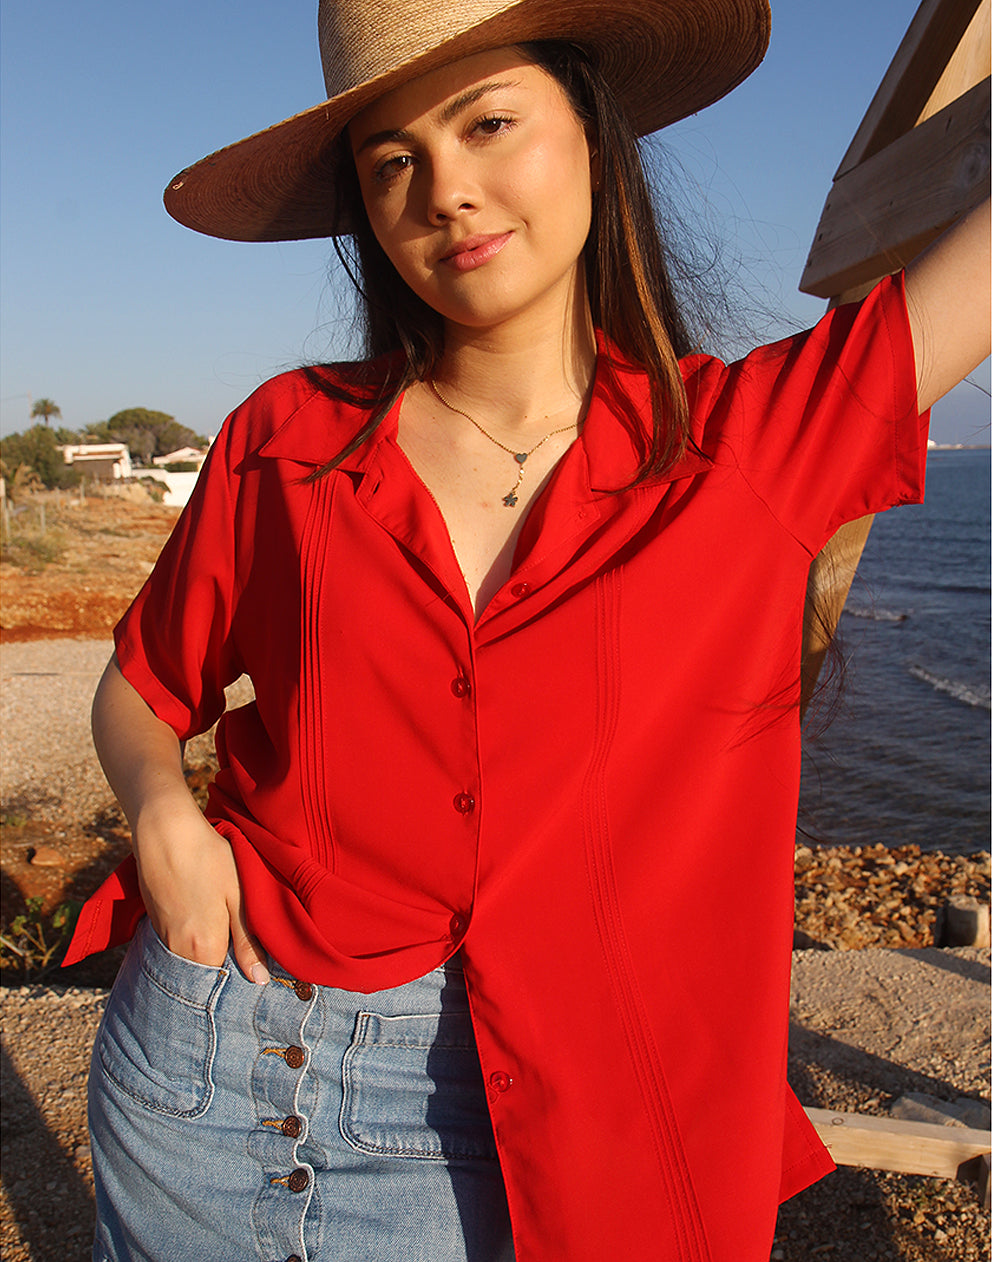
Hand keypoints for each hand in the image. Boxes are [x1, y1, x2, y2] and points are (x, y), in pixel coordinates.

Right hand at [132, 803, 269, 983]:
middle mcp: (177, 952)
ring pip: (188, 960)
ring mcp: (160, 938)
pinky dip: (189, 941)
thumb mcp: (239, 896)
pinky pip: (174, 945)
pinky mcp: (152, 923)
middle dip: (223, 969)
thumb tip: (260, 980)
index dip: (242, 976)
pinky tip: (202, 917)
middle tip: (245, 947)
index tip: (257, 967)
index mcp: (204, 949)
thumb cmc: (209, 859)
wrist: (165, 831)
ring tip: (224, 928)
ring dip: (206, 954)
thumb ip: (248, 941)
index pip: (224, 983)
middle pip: (204, 975)